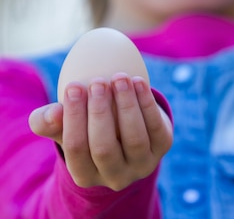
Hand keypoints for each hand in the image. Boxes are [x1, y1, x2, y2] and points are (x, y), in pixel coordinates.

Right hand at [28, 74, 172, 190]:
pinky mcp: (163, 147)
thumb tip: (51, 113)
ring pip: (134, 138)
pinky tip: (138, 82)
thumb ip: (49, 121)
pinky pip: (155, 126)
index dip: (73, 117)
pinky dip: (146, 103)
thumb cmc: (89, 127)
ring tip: (119, 77)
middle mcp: (115, 177)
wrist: (128, 128)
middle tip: (97, 82)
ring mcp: (142, 165)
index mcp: (85, 176)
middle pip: (104, 147)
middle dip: (99, 112)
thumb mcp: (65, 126)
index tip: (73, 85)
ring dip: (126, 105)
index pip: (76, 149)